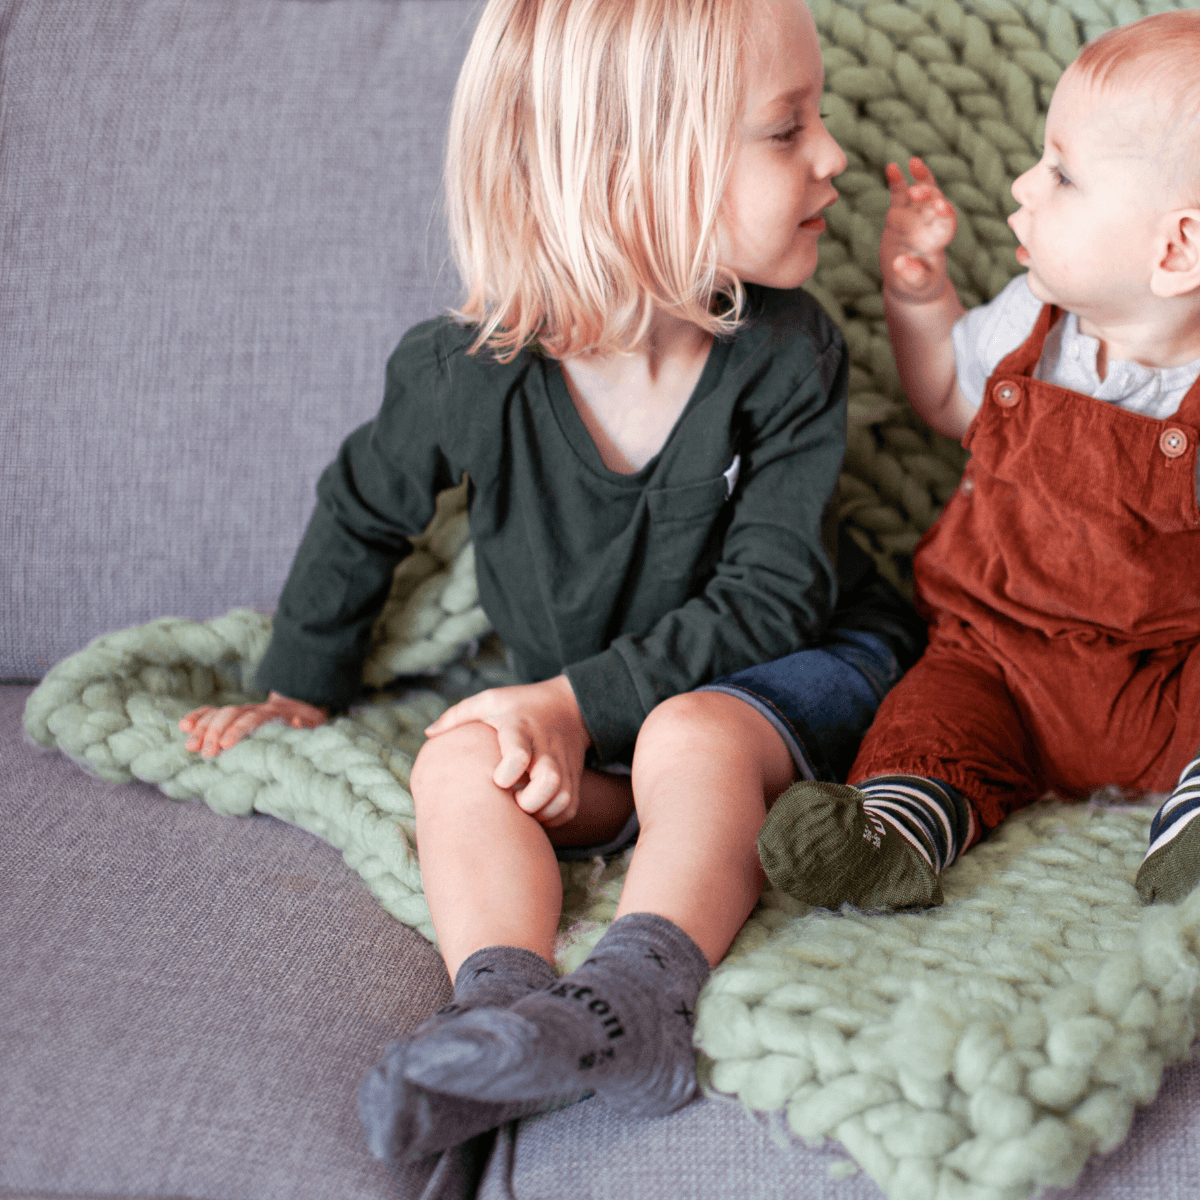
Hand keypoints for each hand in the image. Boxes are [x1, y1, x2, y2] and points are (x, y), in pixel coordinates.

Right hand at [179, 691, 326, 756]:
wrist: (302, 704)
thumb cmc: (307, 723)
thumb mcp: (312, 725)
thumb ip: (303, 725)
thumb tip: (295, 722)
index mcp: (274, 714)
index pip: (252, 720)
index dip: (238, 731)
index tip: (225, 745)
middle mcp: (255, 708)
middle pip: (231, 715)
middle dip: (216, 733)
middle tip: (205, 753)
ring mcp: (242, 709)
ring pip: (219, 714)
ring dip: (202, 728)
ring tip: (190, 746)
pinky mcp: (233, 713)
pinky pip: (212, 712)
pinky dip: (198, 717)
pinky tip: (184, 726)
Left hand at [423, 676, 591, 826]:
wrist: (570, 706)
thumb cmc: (520, 706)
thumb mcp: (490, 701)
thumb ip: (458, 715)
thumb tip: (429, 734)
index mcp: (520, 728)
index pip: (519, 752)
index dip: (508, 771)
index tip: (499, 779)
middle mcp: (545, 748)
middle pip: (549, 781)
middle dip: (530, 801)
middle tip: (514, 800)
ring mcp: (562, 764)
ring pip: (562, 798)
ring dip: (541, 812)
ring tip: (522, 808)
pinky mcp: (573, 778)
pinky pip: (568, 808)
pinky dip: (553, 817)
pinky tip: (535, 812)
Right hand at [881, 157, 957, 303]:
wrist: (908, 281)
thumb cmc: (917, 286)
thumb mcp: (916, 285)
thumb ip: (912, 274)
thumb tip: (899, 263)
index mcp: (938, 241)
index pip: (946, 223)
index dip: (945, 213)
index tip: (940, 206)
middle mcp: (930, 224)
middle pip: (935, 203)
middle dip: (929, 194)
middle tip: (918, 192)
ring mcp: (915, 217)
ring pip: (922, 192)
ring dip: (920, 178)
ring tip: (914, 163)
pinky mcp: (899, 214)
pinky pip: (899, 193)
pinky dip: (897, 180)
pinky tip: (892, 167)